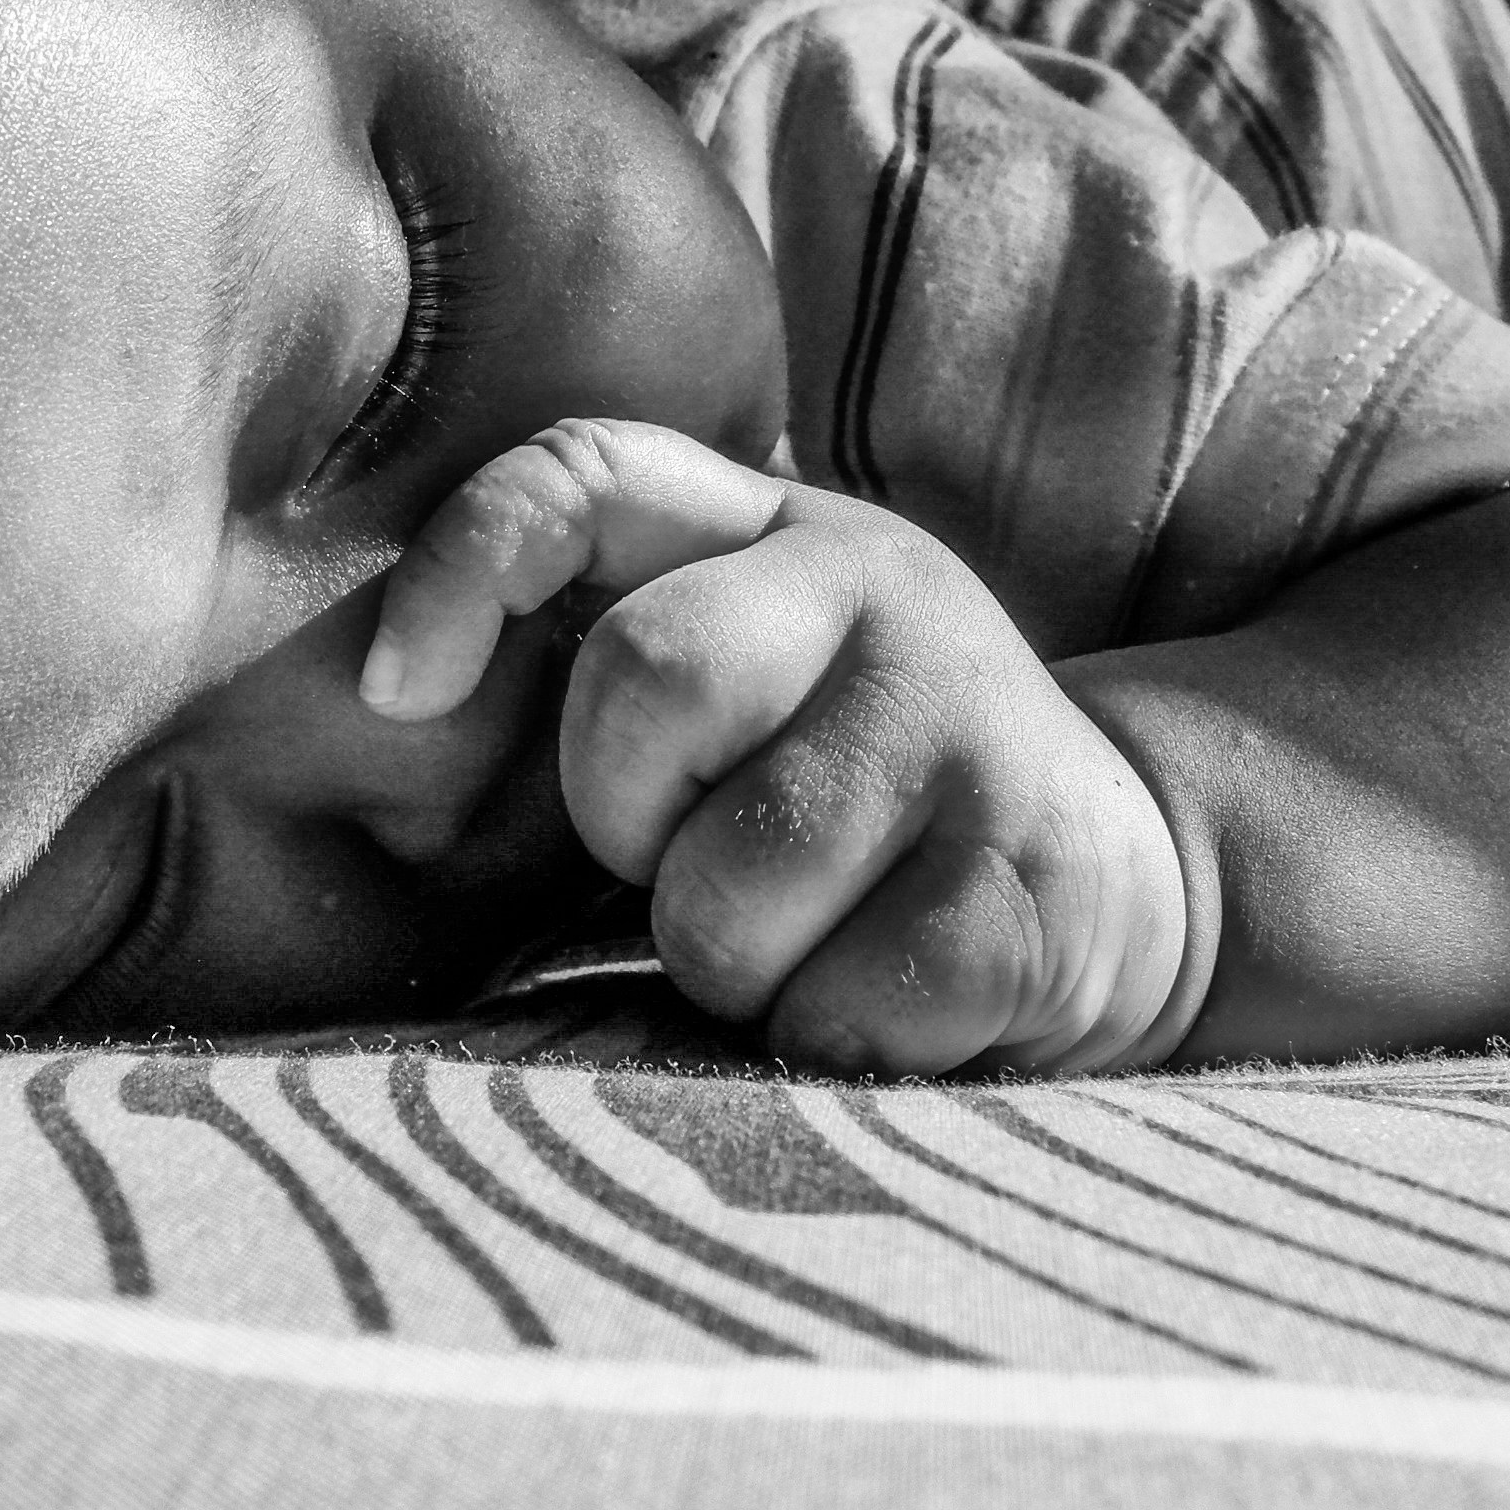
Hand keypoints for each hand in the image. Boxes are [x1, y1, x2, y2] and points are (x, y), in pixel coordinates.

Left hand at [360, 418, 1197, 1074]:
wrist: (1120, 881)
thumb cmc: (855, 791)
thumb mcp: (747, 674)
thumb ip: (609, 644)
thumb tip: (390, 709)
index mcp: (777, 528)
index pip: (585, 472)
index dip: (467, 566)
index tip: (399, 693)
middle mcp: (883, 586)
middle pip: (646, 678)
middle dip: (622, 817)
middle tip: (687, 857)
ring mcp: (967, 730)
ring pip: (723, 888)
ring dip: (727, 962)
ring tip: (807, 932)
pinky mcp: (1020, 889)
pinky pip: (826, 1008)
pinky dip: (822, 1037)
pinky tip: (891, 992)